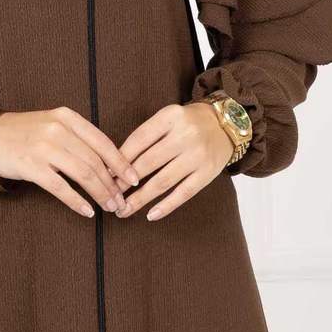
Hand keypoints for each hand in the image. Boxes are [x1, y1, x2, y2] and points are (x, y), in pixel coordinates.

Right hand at [0, 107, 140, 217]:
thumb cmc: (25, 133)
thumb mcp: (53, 124)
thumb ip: (78, 139)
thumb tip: (109, 166)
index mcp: (67, 117)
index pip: (102, 142)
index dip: (121, 163)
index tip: (134, 179)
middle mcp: (57, 129)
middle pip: (95, 161)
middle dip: (113, 184)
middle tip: (122, 201)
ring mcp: (44, 147)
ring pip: (83, 174)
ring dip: (100, 194)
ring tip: (110, 207)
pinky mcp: (31, 166)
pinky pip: (61, 187)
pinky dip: (77, 201)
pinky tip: (87, 211)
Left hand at [109, 103, 233, 220]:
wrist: (226, 124)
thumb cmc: (188, 122)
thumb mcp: (168, 117)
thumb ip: (147, 135)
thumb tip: (117, 162)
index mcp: (170, 117)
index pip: (138, 139)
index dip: (119, 158)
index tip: (105, 173)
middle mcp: (184, 135)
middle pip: (148, 162)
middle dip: (125, 182)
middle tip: (110, 195)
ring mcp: (197, 155)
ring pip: (163, 181)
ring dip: (140, 198)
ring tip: (124, 209)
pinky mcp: (208, 173)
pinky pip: (183, 193)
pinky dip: (166, 206)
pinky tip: (150, 215)